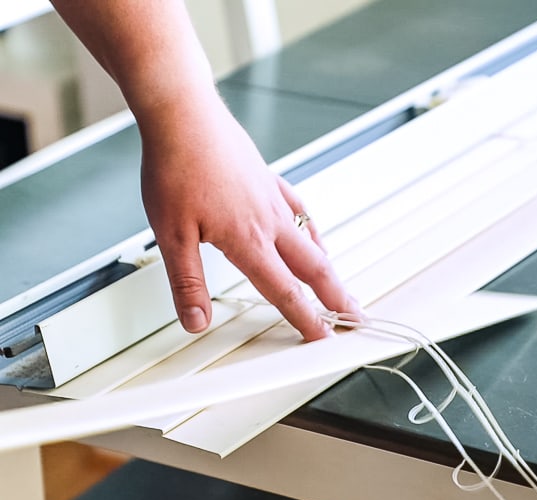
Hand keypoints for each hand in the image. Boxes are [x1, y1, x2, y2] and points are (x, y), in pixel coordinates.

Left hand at [139, 94, 358, 339]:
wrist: (183, 115)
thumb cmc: (175, 168)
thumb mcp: (170, 235)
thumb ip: (188, 282)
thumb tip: (196, 322)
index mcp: (248, 240)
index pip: (284, 290)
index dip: (306, 318)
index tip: (325, 336)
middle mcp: (270, 221)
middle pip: (313, 267)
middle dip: (337, 296)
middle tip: (356, 316)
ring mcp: (273, 199)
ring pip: (311, 240)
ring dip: (328, 267)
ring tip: (338, 284)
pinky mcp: (269, 180)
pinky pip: (300, 210)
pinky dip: (312, 230)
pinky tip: (310, 234)